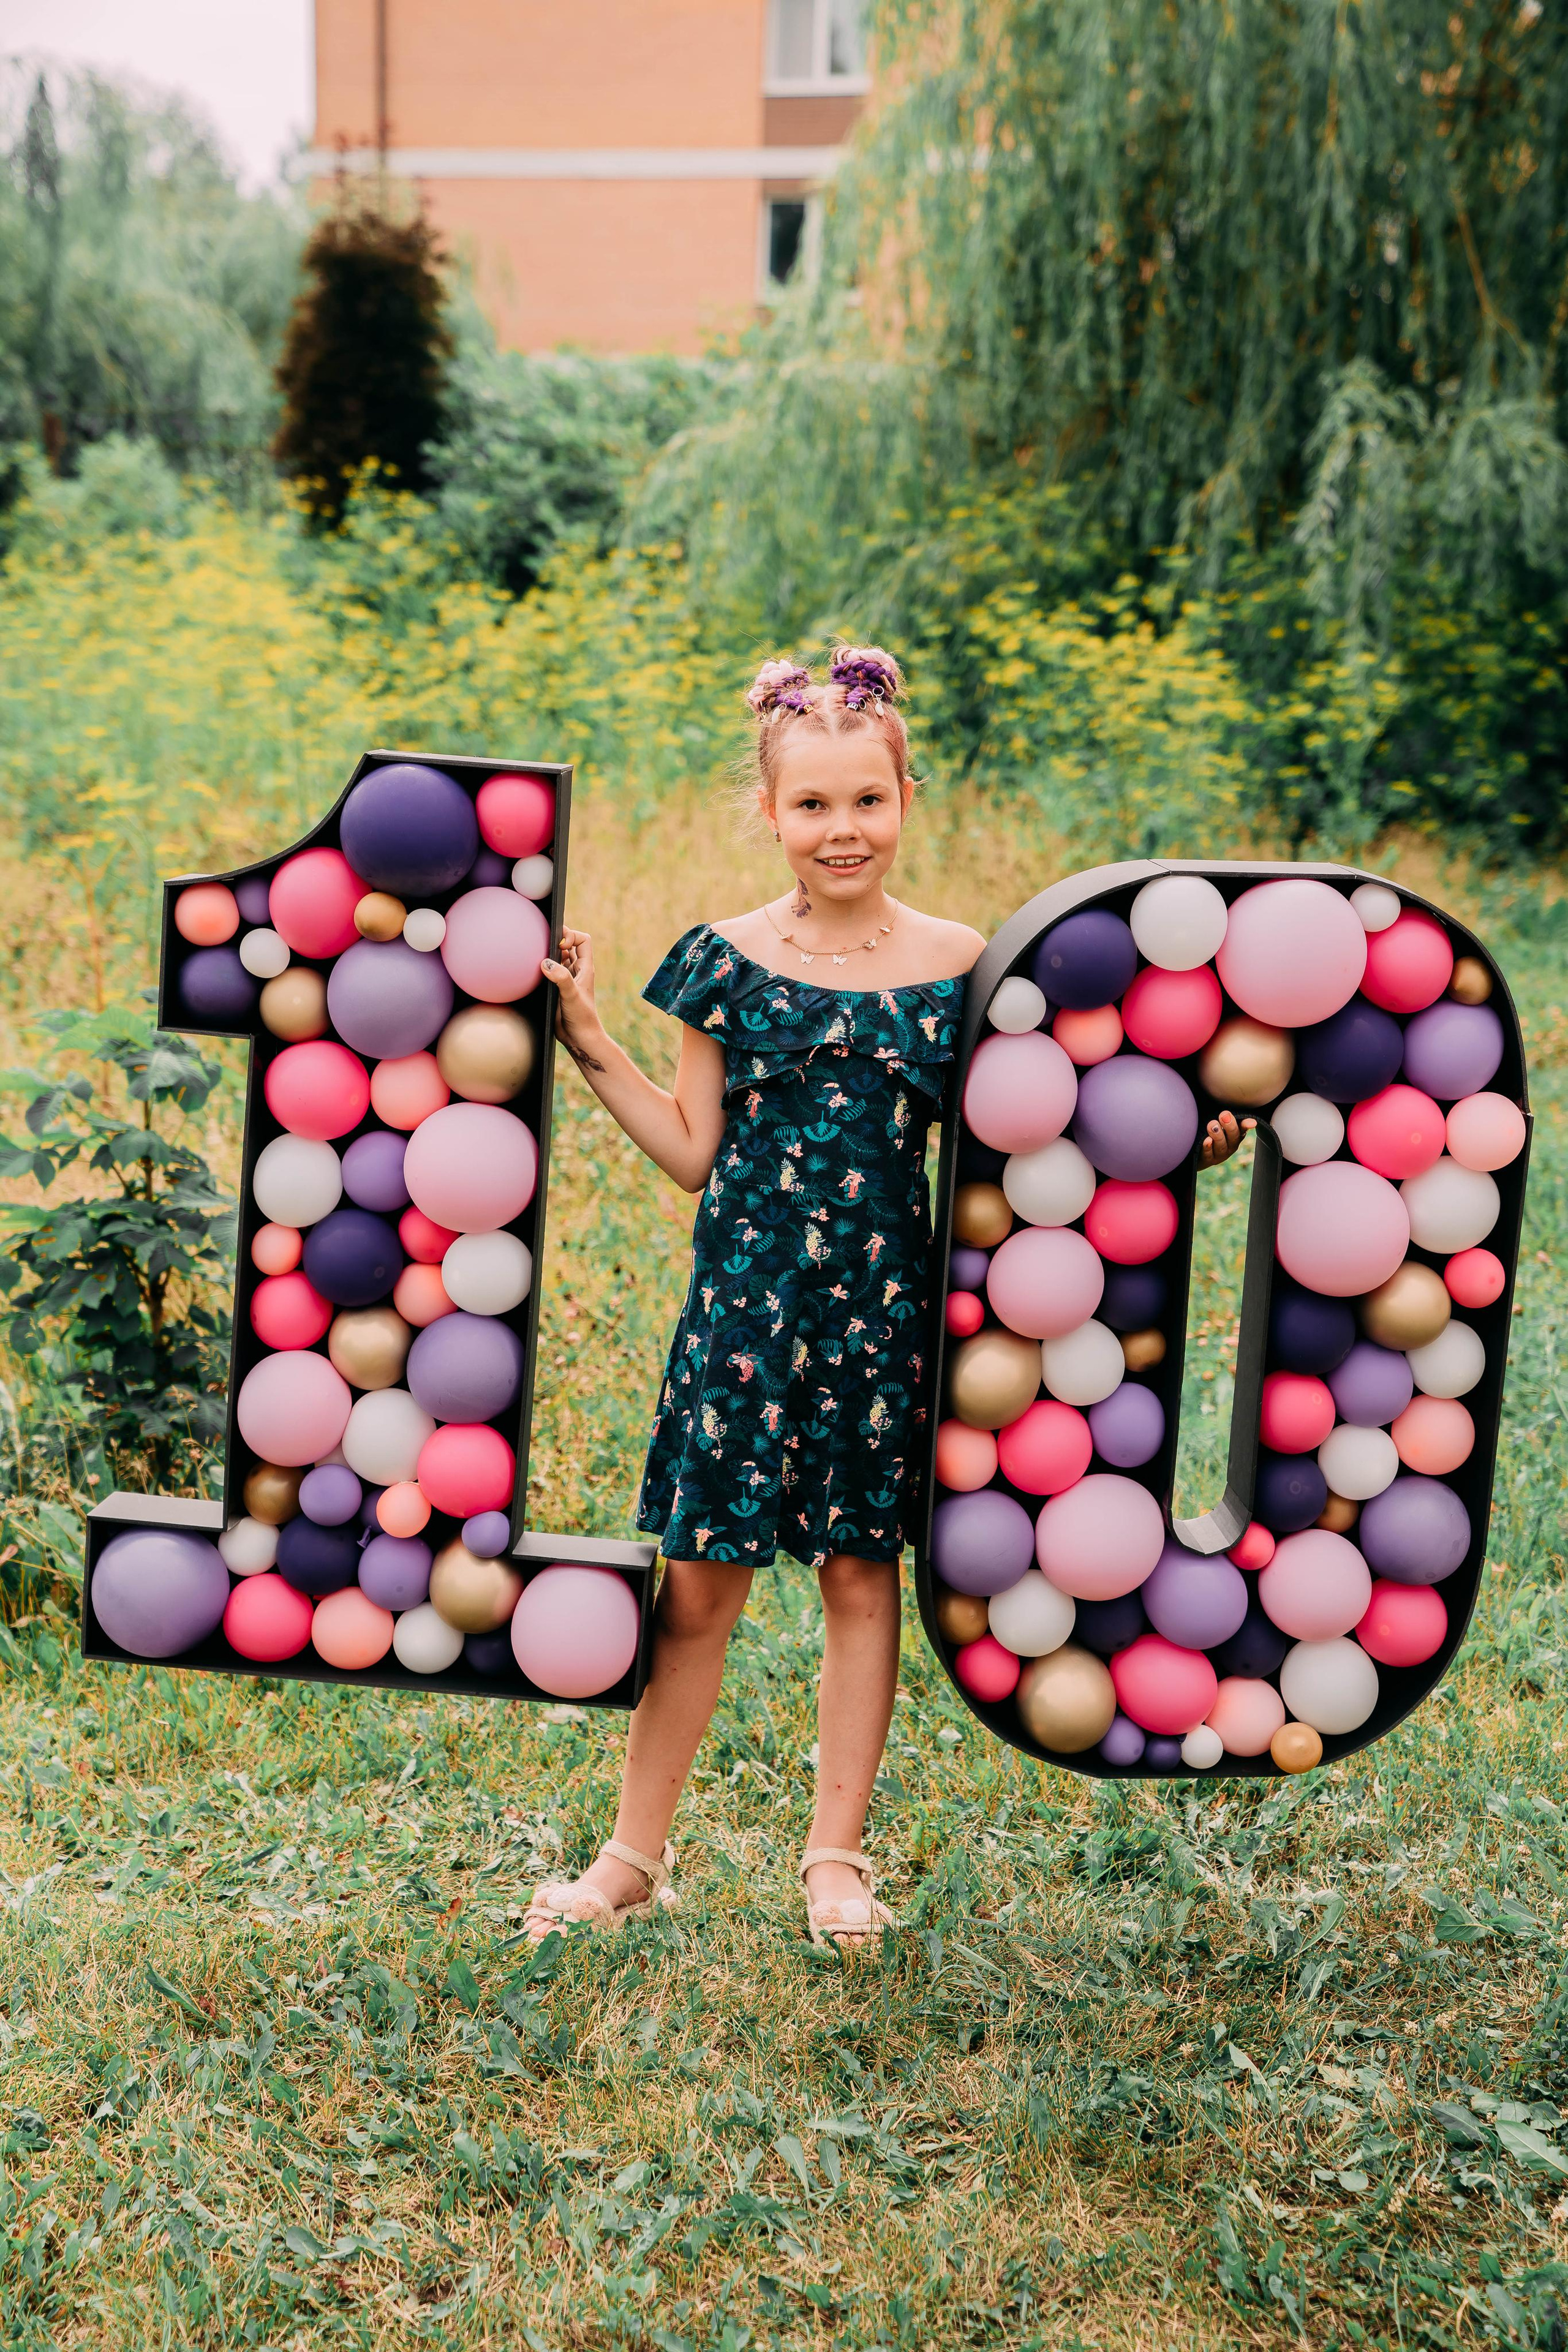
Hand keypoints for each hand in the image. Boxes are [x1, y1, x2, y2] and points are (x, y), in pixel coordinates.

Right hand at [541, 928, 607, 1067]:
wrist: (579, 1038)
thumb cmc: (582, 1018)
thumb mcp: (572, 996)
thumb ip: (561, 978)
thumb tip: (545, 962)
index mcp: (585, 968)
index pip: (583, 940)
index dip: (571, 936)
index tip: (560, 945)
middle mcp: (577, 971)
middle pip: (569, 945)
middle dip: (558, 941)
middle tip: (544, 944)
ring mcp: (566, 979)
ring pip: (558, 957)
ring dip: (549, 954)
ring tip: (538, 956)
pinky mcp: (557, 988)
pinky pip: (550, 971)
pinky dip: (543, 967)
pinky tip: (535, 971)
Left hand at [1199, 1110, 1255, 1168]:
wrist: (1193, 1152)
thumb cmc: (1209, 1131)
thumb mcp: (1218, 1122)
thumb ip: (1226, 1115)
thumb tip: (1236, 1110)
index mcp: (1235, 1135)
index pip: (1242, 1129)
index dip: (1246, 1125)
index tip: (1252, 1122)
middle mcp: (1229, 1146)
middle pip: (1233, 1138)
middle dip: (1230, 1127)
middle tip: (1224, 1115)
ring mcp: (1219, 1155)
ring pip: (1221, 1147)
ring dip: (1218, 1135)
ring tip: (1212, 1124)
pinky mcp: (1207, 1160)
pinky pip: (1208, 1155)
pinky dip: (1207, 1147)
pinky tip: (1206, 1140)